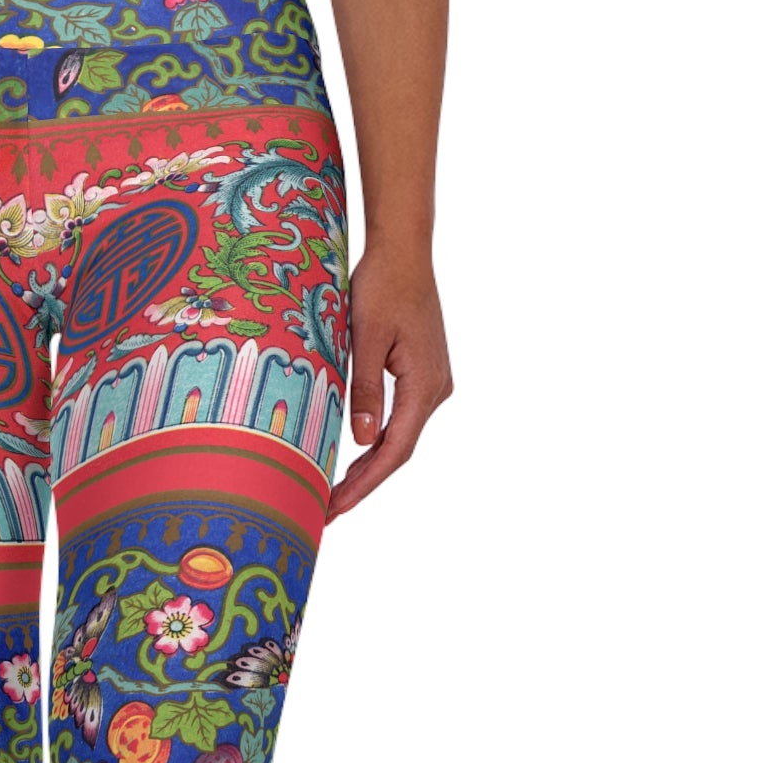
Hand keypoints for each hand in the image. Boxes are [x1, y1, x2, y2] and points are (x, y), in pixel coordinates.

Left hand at [333, 253, 452, 519]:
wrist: (404, 251)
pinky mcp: (422, 375)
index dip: (365, 484)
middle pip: (399, 450)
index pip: (395, 450)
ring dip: (370, 466)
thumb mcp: (365, 338)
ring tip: (336, 492)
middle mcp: (435, 389)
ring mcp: (432, 383)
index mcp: (424, 384)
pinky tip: (357, 457)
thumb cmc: (382, 286)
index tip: (336, 506)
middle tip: (327, 511)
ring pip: (400, 437)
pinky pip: (401, 418)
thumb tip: (365, 440)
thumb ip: (364, 389)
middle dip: (364, 483)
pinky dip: (378, 442)